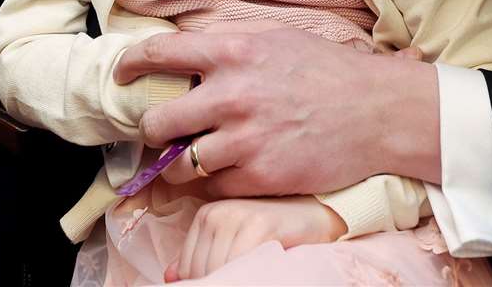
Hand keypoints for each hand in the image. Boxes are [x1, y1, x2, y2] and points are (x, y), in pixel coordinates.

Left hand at [116, 26, 439, 196]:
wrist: (376, 112)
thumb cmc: (327, 71)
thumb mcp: (276, 38)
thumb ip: (230, 42)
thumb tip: (189, 48)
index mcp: (233, 53)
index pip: (160, 54)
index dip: (131, 65)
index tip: (122, 74)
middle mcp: (231, 96)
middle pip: (156, 122)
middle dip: (151, 129)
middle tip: (159, 131)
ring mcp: (244, 141)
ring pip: (178, 165)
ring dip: (177, 164)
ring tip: (188, 158)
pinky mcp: (260, 178)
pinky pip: (213, 189)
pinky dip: (214, 184)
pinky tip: (227, 171)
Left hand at [165, 197, 343, 280]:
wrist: (319, 213)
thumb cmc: (278, 229)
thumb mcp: (236, 238)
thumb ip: (205, 253)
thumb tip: (172, 277)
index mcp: (207, 214)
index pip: (188, 266)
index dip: (203, 280)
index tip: (229, 275)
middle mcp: (217, 212)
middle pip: (201, 270)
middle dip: (218, 279)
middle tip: (243, 273)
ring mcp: (237, 217)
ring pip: (217, 270)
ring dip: (233, 278)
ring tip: (254, 270)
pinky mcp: (259, 225)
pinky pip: (239, 265)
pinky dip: (247, 274)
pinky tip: (261, 267)